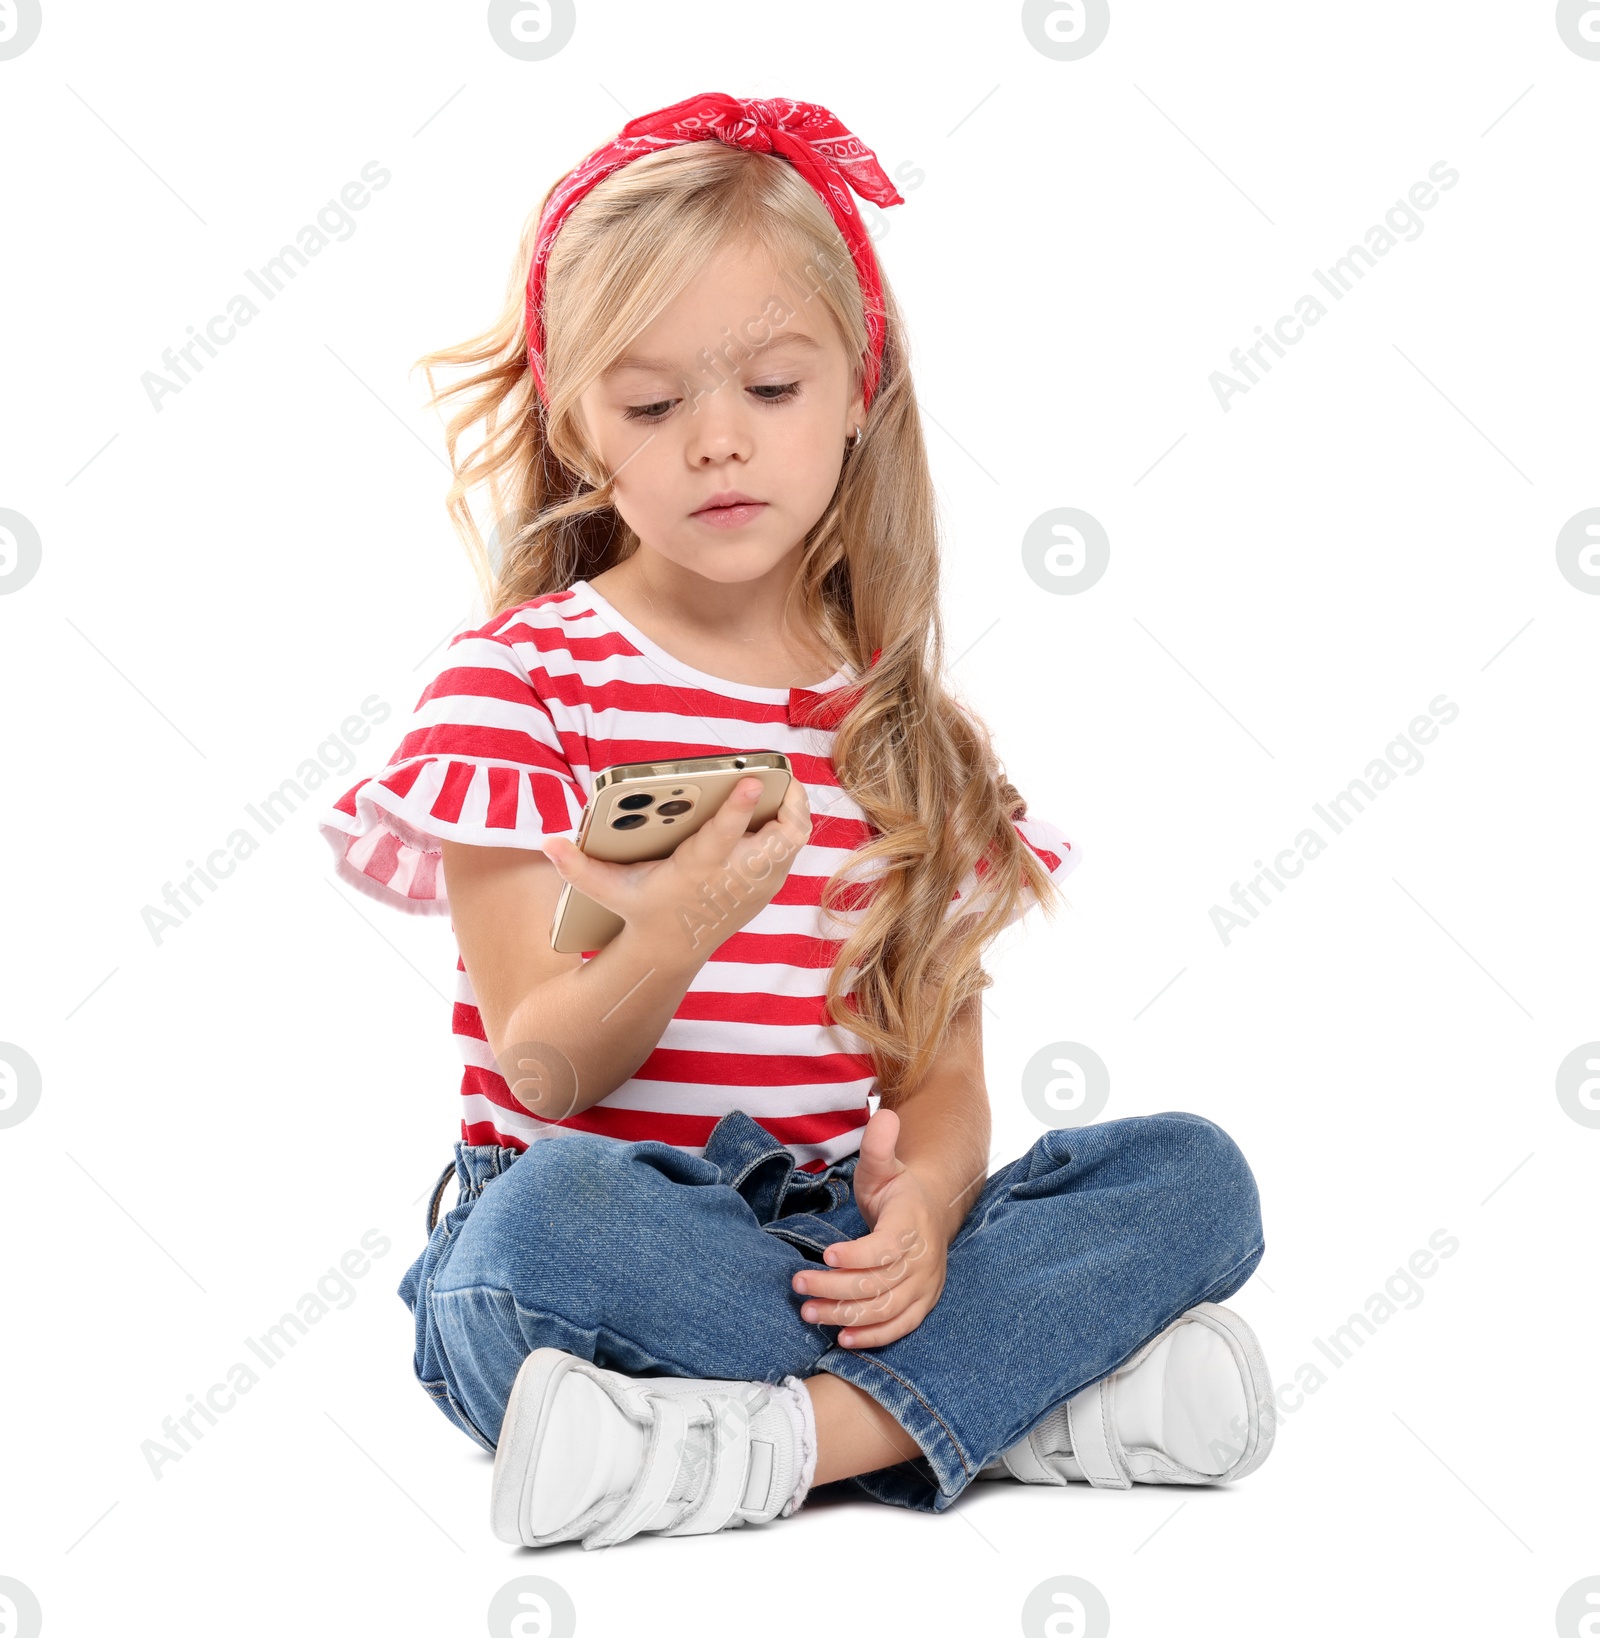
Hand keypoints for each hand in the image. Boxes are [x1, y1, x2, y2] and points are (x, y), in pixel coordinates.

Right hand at [544, 773, 811, 958]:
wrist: (671, 950)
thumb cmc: (641, 909)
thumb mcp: (608, 890)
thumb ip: (578, 867)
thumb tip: (547, 843)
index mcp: (698, 869)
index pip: (724, 836)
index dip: (738, 807)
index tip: (748, 780)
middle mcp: (734, 877)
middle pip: (779, 838)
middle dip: (788, 806)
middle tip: (782, 775)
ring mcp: (756, 884)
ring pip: (793, 841)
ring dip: (793, 811)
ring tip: (784, 783)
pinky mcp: (766, 886)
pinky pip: (790, 850)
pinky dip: (789, 827)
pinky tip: (778, 807)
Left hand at [790, 1107, 950, 1348]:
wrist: (930, 1213)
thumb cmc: (897, 1190)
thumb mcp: (885, 1165)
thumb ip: (879, 1145)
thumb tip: (882, 1115)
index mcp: (911, 1224)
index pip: (886, 1248)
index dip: (857, 1256)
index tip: (825, 1255)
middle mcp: (922, 1259)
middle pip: (879, 1284)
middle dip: (836, 1288)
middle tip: (798, 1285)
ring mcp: (923, 1286)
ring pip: (885, 1309)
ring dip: (846, 1316)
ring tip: (808, 1314)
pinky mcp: (921, 1305)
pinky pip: (899, 1327)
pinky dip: (872, 1336)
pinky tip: (841, 1339)